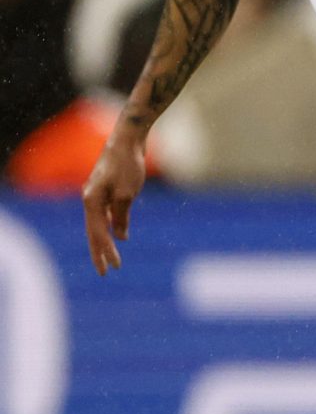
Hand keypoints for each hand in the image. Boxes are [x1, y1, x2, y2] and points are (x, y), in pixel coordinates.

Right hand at [81, 128, 146, 274]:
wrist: (126, 140)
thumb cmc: (127, 166)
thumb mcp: (127, 194)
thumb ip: (121, 216)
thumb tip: (119, 236)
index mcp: (91, 201)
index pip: (97, 234)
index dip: (105, 252)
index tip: (112, 269)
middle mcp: (89, 199)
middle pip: (94, 232)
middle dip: (100, 252)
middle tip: (105, 272)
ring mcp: (96, 194)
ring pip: (98, 224)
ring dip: (105, 241)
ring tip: (110, 258)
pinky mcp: (104, 190)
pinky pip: (105, 214)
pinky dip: (111, 226)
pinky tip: (119, 235)